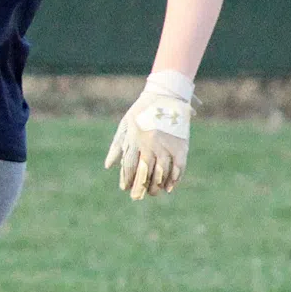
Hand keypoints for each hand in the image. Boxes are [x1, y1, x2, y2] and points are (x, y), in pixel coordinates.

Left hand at [104, 71, 194, 199]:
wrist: (166, 95)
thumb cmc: (141, 111)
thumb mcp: (125, 126)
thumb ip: (117, 146)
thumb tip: (108, 167)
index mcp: (135, 141)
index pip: (129, 168)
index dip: (127, 180)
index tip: (125, 189)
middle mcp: (150, 146)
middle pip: (145, 174)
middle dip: (140, 188)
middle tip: (138, 196)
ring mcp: (166, 147)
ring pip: (161, 174)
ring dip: (157, 187)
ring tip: (153, 193)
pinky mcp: (181, 147)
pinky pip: (178, 168)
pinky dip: (174, 180)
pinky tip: (169, 187)